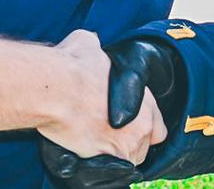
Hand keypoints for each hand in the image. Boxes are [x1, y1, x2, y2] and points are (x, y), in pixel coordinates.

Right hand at [41, 38, 182, 187]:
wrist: (56, 90)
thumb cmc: (74, 66)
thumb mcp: (90, 45)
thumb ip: (97, 49)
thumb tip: (89, 44)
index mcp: (145, 99)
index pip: (158, 125)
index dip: (143, 125)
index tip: (127, 123)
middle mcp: (141, 126)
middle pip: (144, 145)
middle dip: (131, 141)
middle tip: (110, 133)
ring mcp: (124, 146)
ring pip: (128, 159)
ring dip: (116, 153)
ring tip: (96, 142)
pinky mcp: (104, 160)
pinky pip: (109, 168)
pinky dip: (99, 162)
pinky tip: (86, 152)